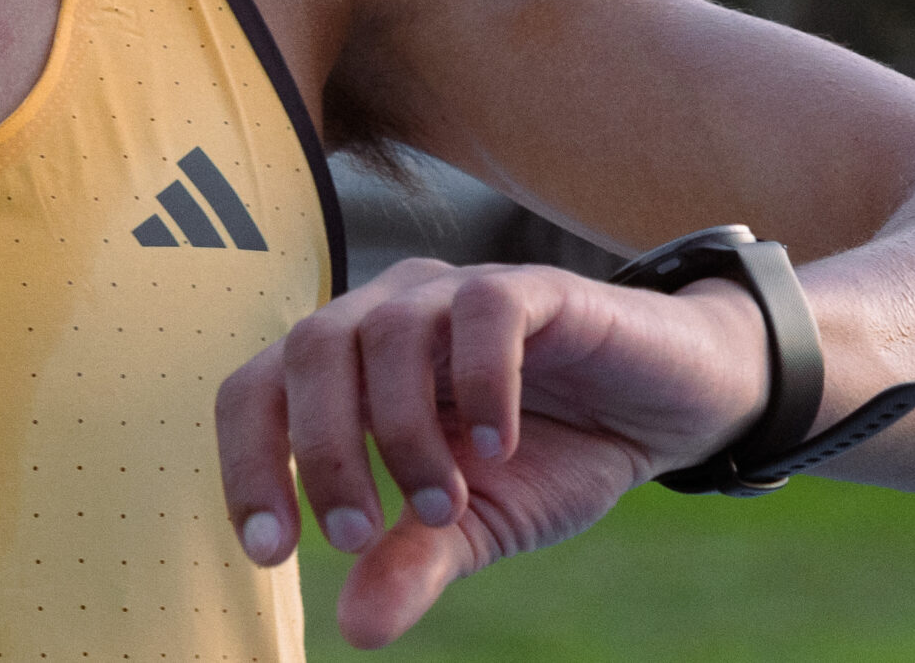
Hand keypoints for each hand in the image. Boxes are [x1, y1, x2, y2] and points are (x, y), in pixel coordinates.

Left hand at [214, 257, 769, 648]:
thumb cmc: (554, 453)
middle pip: (308, 349)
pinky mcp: (535, 286)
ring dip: (402, 431)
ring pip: (386, 329)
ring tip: (446, 505)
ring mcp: (457, 291)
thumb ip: (414, 561)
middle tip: (358, 535)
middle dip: (319, 451)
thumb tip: (355, 629)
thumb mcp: (479, 524)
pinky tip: (497, 446)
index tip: (271, 554)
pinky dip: (479, 382)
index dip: (247, 465)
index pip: (258, 390)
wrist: (668, 405)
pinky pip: (484, 309)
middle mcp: (390, 312)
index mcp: (353, 364)